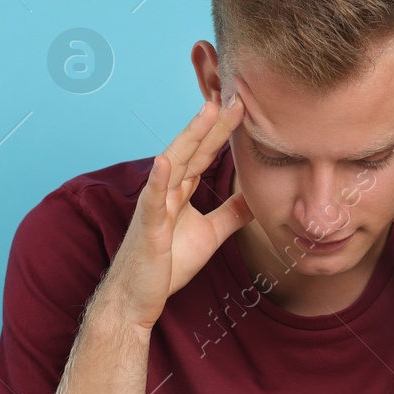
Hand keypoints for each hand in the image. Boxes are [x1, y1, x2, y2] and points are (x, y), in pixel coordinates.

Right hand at [104, 96, 252, 330]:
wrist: (137, 298)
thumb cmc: (167, 265)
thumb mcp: (210, 235)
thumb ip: (231, 214)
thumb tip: (256, 197)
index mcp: (179, 191)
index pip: (204, 153)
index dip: (222, 130)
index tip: (242, 105)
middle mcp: (165, 191)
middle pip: (192, 150)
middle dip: (213, 123)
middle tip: (235, 95)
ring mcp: (154, 207)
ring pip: (173, 164)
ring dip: (190, 137)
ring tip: (208, 111)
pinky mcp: (147, 229)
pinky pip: (152, 200)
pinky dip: (158, 179)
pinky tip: (166, 160)